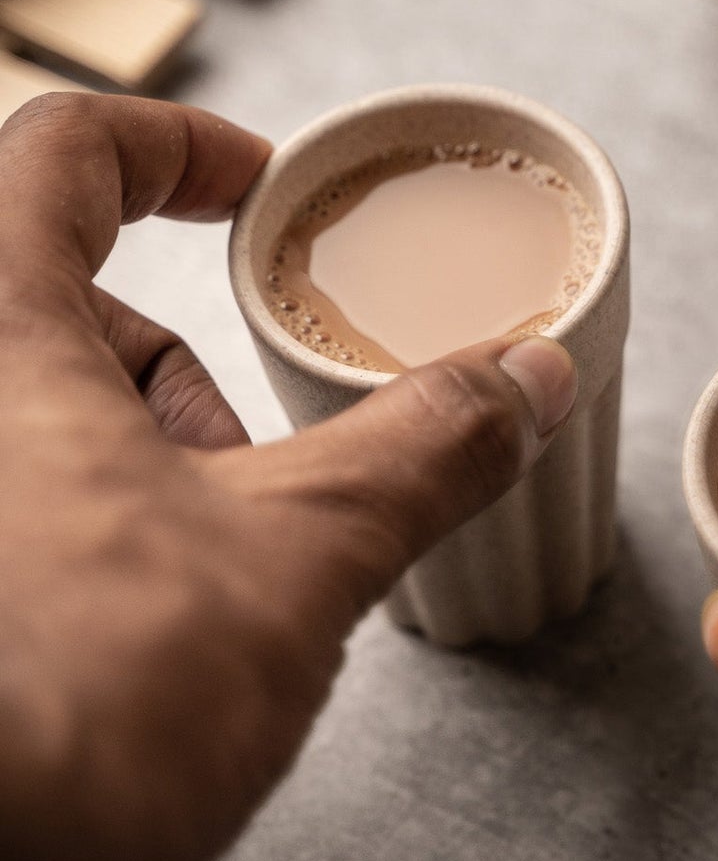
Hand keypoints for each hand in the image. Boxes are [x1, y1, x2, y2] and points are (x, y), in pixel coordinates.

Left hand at [0, 93, 575, 860]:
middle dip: (182, 379)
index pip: (63, 153)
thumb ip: (422, 447)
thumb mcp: (298, 551)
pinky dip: (94, 544)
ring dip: (144, 475)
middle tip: (254, 470)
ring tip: (210, 586)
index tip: (257, 192)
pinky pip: (21, 518)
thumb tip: (524, 376)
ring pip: (38, 425)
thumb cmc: (79, 710)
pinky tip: (147, 649)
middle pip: (62, 308)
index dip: (179, 150)